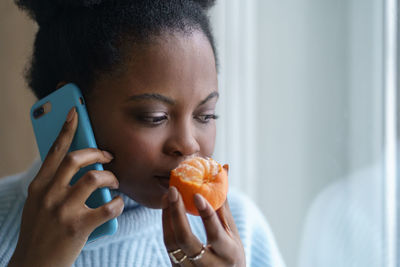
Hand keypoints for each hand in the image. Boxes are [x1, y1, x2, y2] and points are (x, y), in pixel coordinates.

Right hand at [8, 107, 123, 266]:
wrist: (33, 265)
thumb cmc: (40, 232)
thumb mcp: (38, 204)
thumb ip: (53, 185)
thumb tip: (78, 165)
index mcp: (38, 187)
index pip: (54, 151)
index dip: (66, 129)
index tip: (76, 112)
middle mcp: (49, 195)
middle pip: (75, 159)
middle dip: (97, 152)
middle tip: (108, 156)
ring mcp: (63, 211)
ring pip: (94, 178)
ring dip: (111, 178)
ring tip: (115, 183)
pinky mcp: (78, 227)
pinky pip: (108, 206)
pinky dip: (118, 203)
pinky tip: (118, 204)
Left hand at [162, 186, 245, 266]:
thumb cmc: (230, 252)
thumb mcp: (232, 233)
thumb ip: (223, 204)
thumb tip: (224, 170)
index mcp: (228, 254)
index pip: (215, 233)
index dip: (206, 213)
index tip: (196, 193)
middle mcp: (209, 265)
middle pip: (186, 239)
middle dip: (177, 213)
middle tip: (173, 190)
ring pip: (172, 243)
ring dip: (167, 217)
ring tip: (167, 196)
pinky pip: (169, 246)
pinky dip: (166, 225)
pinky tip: (167, 210)